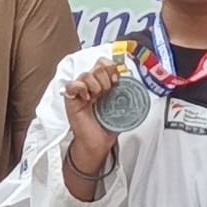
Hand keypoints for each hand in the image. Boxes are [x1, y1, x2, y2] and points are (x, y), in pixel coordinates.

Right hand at [61, 57, 122, 171]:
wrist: (97, 142)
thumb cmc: (107, 127)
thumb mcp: (122, 107)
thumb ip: (126, 94)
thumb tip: (135, 84)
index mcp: (103, 83)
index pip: (104, 63)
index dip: (111, 68)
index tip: (116, 79)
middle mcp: (91, 85)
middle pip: (97, 66)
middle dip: (105, 76)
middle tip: (108, 90)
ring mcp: (80, 91)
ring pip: (85, 74)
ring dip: (95, 84)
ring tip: (97, 96)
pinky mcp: (71, 99)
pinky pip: (72, 85)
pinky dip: (80, 88)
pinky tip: (86, 98)